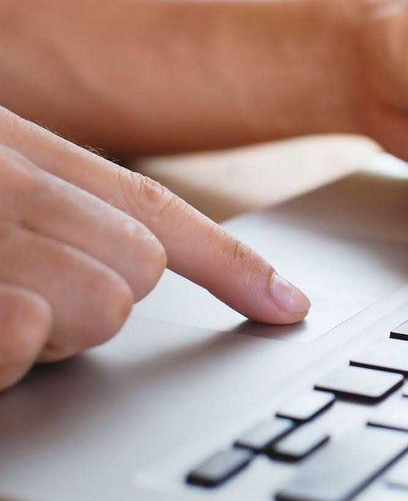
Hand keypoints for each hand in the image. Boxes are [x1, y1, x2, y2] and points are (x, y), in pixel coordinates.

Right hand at [0, 108, 308, 390]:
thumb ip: (50, 209)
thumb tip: (141, 255)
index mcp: (18, 147)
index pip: (151, 205)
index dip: (229, 261)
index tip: (287, 304)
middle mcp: (10, 176)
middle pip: (145, 263)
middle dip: (99, 302)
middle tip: (23, 302)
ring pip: (105, 307)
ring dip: (50, 335)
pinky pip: (28, 333)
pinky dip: (6, 353)